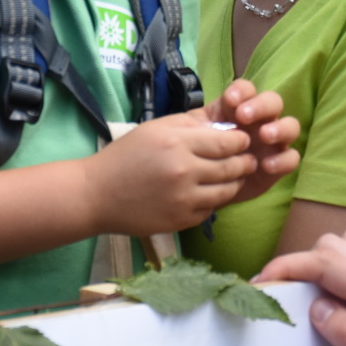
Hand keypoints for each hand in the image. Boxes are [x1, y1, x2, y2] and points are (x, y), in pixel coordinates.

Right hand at [85, 113, 251, 236]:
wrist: (97, 194)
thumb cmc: (127, 155)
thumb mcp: (156, 128)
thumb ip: (191, 124)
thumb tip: (225, 125)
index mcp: (177, 143)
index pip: (227, 143)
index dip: (241, 141)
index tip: (243, 141)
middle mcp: (184, 171)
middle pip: (232, 167)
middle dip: (245, 162)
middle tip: (248, 159)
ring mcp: (183, 199)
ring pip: (226, 191)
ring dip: (235, 183)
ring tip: (233, 176)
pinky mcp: (180, 221)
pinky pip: (210, 210)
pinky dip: (213, 201)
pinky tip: (208, 193)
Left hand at [205, 78, 301, 203]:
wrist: (207, 186)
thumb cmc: (202, 155)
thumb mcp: (194, 138)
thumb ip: (196, 127)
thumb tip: (201, 122)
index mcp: (239, 108)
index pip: (246, 90)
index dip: (241, 91)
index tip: (229, 100)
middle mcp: (261, 120)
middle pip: (272, 101)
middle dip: (261, 105)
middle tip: (244, 116)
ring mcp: (274, 141)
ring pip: (290, 125)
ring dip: (280, 128)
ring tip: (265, 136)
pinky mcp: (281, 163)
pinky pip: (292, 158)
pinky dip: (283, 160)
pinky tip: (266, 166)